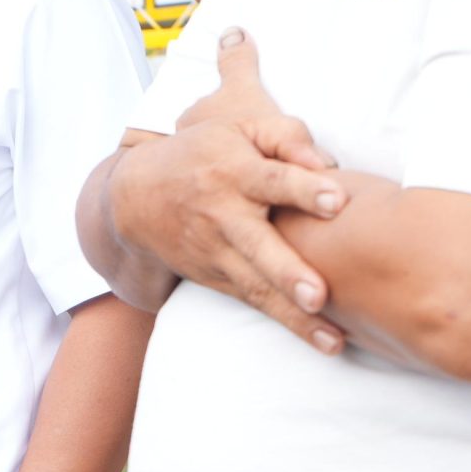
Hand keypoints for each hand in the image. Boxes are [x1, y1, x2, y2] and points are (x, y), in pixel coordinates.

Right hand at [110, 28, 348, 351]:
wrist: (133, 200)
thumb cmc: (202, 155)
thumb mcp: (236, 129)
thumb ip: (287, 136)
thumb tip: (329, 163)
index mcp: (234, 172)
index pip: (272, 180)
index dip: (304, 189)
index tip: (338, 200)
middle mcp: (224, 216)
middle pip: (259, 246)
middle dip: (288, 271)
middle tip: (319, 293)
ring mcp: (217, 254)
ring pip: (258, 287)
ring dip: (294, 315)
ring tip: (331, 340)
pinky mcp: (217, 279)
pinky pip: (255, 303)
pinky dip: (288, 323)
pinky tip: (323, 342)